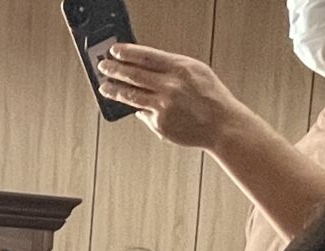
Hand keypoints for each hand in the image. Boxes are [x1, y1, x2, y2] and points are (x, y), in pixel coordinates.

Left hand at [95, 44, 249, 149]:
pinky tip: (131, 106)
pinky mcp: (160, 124)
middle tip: (103, 67)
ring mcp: (163, 106)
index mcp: (180, 68)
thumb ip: (170, 69)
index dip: (127, 53)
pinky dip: (138, 109)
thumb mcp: (195, 71)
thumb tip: (144, 70)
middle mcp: (170, 86)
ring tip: (105, 87)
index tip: (114, 51)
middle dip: (115, 70)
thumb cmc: (210, 96)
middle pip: (134, 75)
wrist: (222, 124)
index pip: (146, 56)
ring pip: (132, 96)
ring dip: (115, 90)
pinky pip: (143, 114)